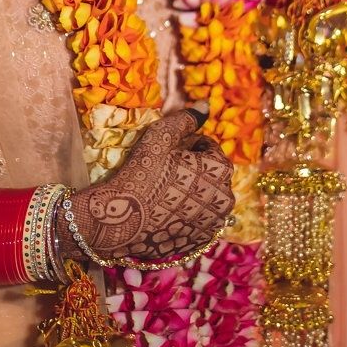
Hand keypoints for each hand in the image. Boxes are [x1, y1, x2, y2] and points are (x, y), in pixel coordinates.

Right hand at [57, 105, 233, 261]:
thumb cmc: (143, 171)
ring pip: (203, 198)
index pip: (208, 147)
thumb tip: (206, 104)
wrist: (121, 219)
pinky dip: (184, 214)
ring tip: (163, 192)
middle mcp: (225, 199)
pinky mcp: (199, 242)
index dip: (186, 145)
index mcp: (221, 170)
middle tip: (163, 170)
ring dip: (190, 192)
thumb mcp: (162, 135)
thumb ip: (187, 118)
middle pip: (209, 174)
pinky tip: (164, 211)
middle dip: (192, 169)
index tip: (167, 152)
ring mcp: (213, 224)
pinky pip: (195, 220)